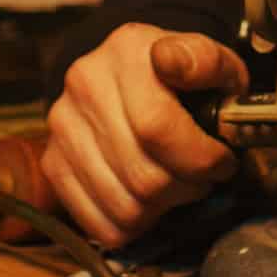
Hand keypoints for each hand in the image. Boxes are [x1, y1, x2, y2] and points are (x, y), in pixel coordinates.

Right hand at [42, 23, 248, 247]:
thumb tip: (176, 62)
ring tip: (176, 184)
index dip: (200, 158)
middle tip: (203, 177)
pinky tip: (148, 200)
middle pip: (144, 176)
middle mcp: (85, 84)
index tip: (223, 161)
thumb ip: (207, 62)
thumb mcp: (212, 61)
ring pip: (125, 207)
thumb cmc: (182, 78)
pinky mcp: (53, 162)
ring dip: (162, 209)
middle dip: (188, 188)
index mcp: (127, 50)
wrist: (133, 78)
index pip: (157, 126)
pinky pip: (99, 224)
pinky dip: (133, 225)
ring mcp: (63, 125)